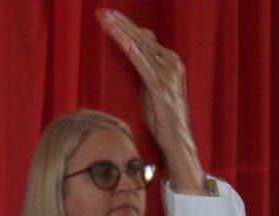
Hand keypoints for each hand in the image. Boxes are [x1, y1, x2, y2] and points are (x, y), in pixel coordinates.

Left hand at [96, 8, 203, 194]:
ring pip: (142, 48)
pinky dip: (138, 55)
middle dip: (120, 24)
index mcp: (168, 61)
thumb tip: (136, 41)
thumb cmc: (162, 116)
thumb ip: (145, 64)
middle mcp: (171, 63)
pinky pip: (147, 68)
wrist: (176, 140)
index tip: (105, 14)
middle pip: (141, 37)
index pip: (143, 37)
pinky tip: (127, 44)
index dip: (124, 25)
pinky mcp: (163, 89)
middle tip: (101, 12)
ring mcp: (168, 75)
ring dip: (123, 34)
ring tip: (107, 21)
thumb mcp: (151, 86)